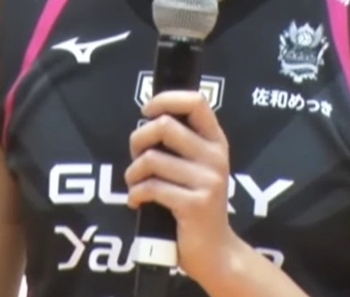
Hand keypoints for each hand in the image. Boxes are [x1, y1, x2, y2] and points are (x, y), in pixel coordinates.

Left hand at [125, 90, 241, 286]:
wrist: (215, 251)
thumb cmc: (197, 205)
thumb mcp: (198, 169)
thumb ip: (182, 144)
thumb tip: (147, 120)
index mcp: (216, 142)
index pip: (196, 102)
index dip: (166, 99)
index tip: (147, 110)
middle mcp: (215, 157)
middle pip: (165, 126)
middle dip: (138, 140)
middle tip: (136, 157)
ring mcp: (207, 181)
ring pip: (152, 159)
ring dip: (133, 173)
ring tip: (136, 184)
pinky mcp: (194, 204)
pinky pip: (151, 187)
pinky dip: (136, 194)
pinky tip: (137, 201)